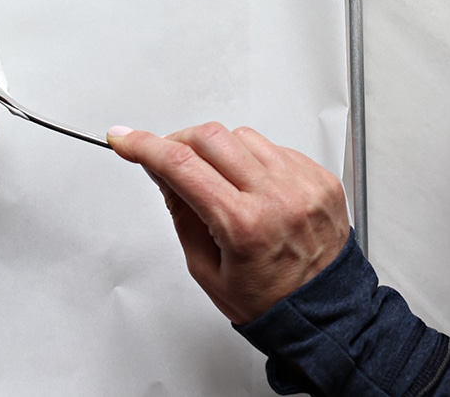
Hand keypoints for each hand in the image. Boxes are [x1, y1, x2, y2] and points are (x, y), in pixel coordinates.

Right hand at [106, 122, 350, 324]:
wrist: (323, 313)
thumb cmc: (269, 301)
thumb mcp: (206, 268)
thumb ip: (181, 212)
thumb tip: (162, 170)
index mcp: (244, 225)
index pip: (182, 165)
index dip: (144, 146)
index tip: (125, 139)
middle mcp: (277, 197)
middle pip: (211, 137)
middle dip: (179, 142)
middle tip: (171, 161)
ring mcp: (303, 183)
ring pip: (243, 135)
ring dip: (220, 150)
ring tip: (222, 185)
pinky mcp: (320, 177)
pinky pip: (275, 147)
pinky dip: (254, 159)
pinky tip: (254, 188)